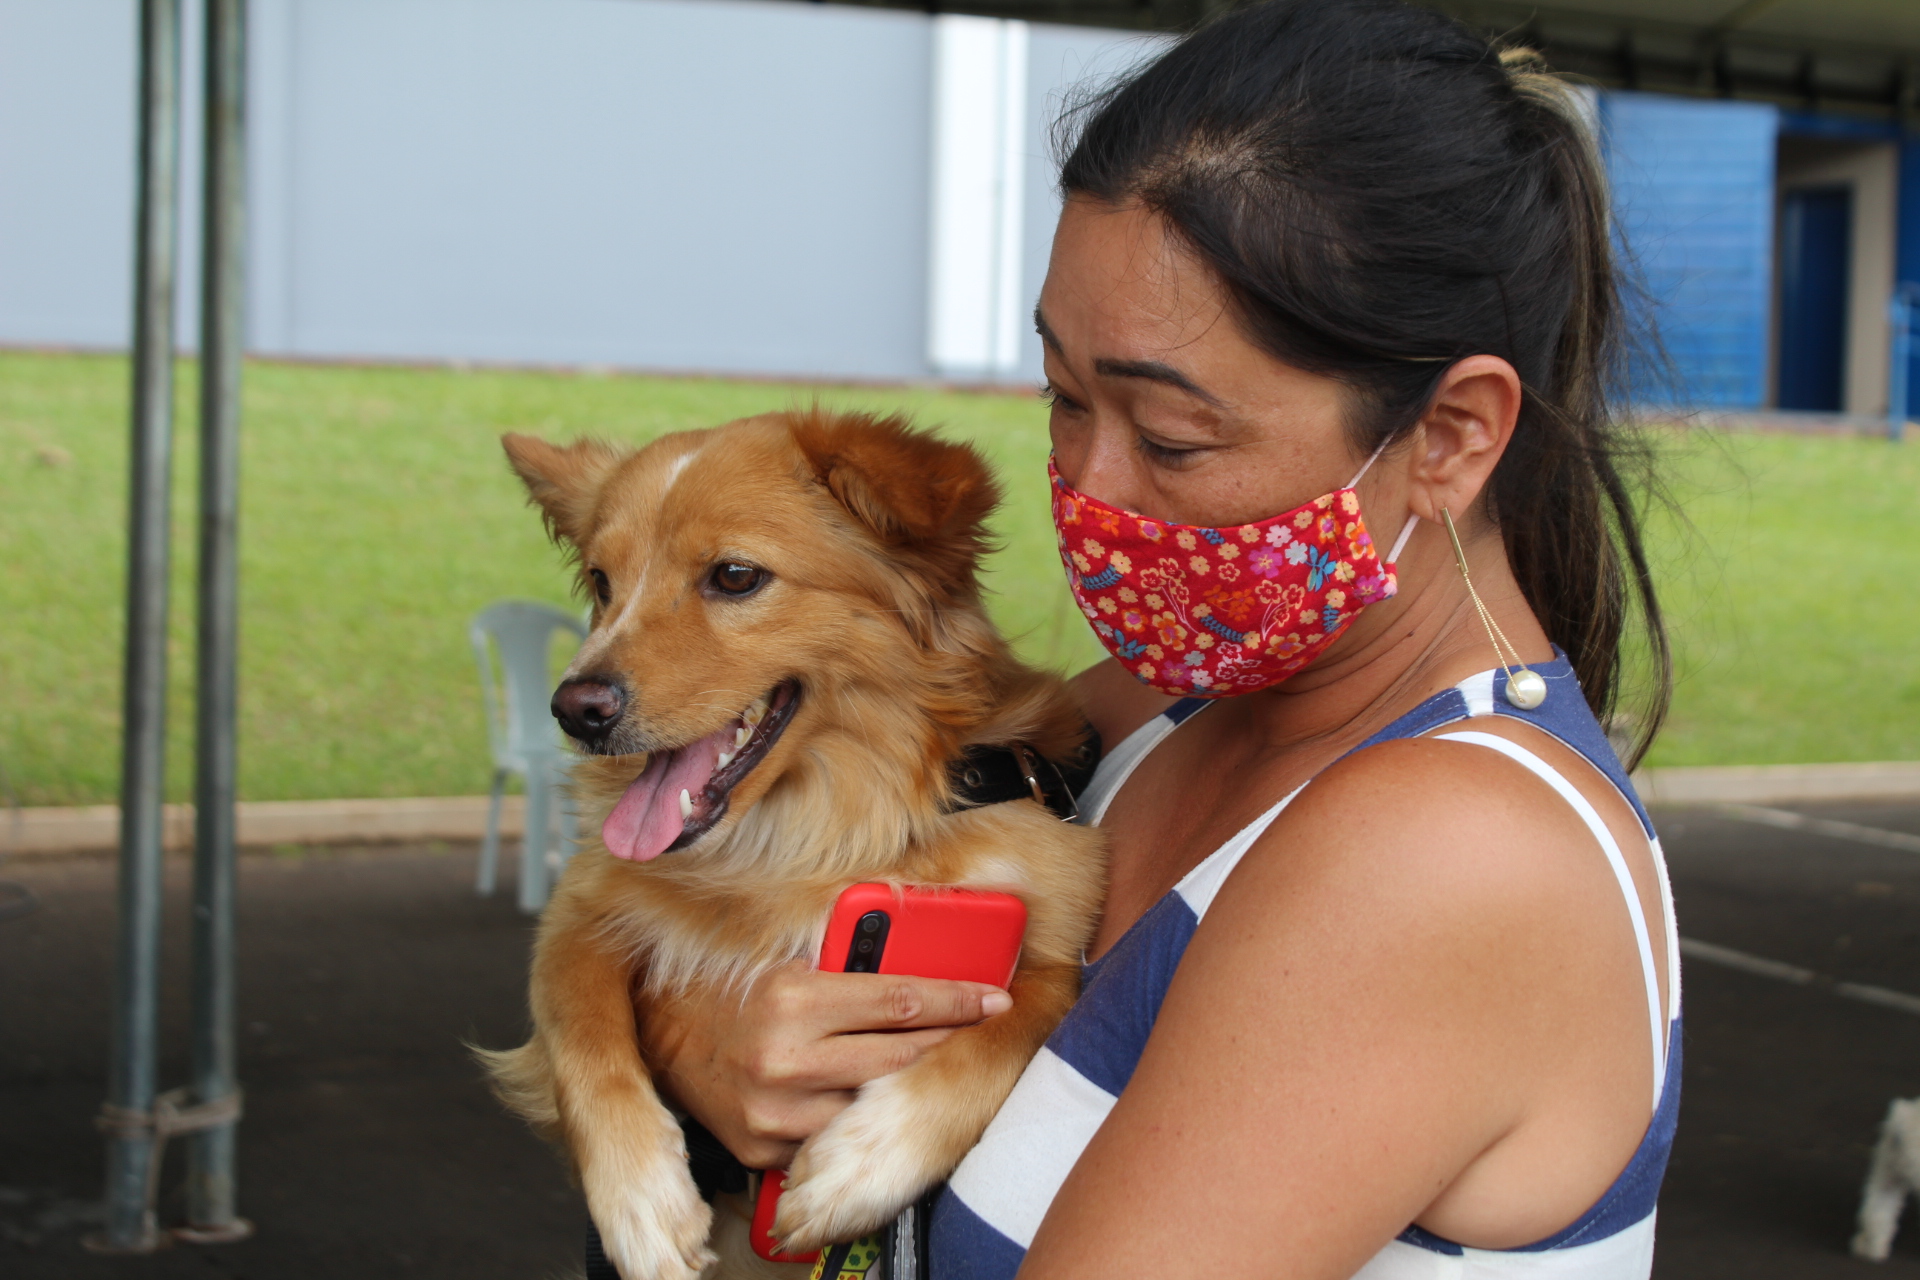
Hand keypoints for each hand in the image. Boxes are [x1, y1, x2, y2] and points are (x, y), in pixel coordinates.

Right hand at [638, 960, 1011, 1168]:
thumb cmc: (731, 988)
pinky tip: (880, 1099)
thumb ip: (849, 963)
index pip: (900, 1002)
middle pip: (899, 1058)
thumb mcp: (788, 960)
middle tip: (985, 1027)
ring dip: (911, 1084)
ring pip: (873, 1104)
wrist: (660, 1035)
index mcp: (793, 1000)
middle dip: (951, 1040)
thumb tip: (927, 958)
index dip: (957, 999)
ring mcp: (776, 1113)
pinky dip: (859, 1116)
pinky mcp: (766, 1149)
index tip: (994, 997)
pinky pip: (833, 1136)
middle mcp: (785, 1059)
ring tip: (940, 1060)